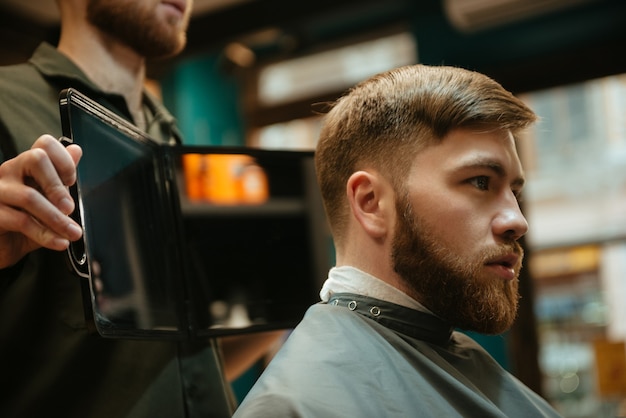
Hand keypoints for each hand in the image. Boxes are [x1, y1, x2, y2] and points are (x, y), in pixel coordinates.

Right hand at [0, 134, 82, 268]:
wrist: (3, 248)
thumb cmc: (25, 222)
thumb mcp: (49, 201)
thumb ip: (61, 178)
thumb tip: (76, 151)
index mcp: (26, 165)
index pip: (45, 145)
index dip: (64, 160)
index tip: (72, 181)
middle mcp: (10, 172)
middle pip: (35, 159)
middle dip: (58, 185)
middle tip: (70, 208)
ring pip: (29, 196)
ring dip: (57, 218)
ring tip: (72, 232)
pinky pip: (21, 221)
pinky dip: (45, 234)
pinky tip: (58, 242)